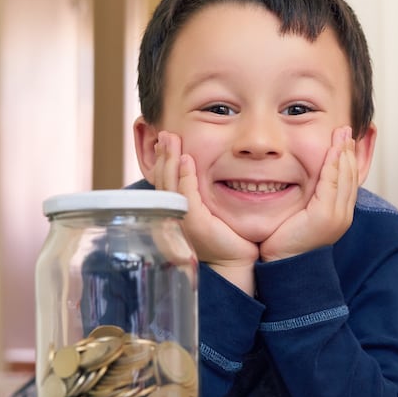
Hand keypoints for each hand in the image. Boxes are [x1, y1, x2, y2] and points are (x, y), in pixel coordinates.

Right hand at [150, 131, 258, 290]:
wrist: (236, 263)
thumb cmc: (228, 238)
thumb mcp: (209, 212)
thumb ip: (201, 195)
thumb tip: (198, 171)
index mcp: (172, 215)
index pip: (163, 184)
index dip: (162, 162)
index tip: (166, 141)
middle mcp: (170, 219)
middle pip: (161, 181)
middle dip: (163, 155)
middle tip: (164, 132)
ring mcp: (179, 222)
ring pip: (169, 185)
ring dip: (170, 159)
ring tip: (171, 139)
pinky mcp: (194, 224)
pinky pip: (185, 195)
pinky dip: (185, 175)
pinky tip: (187, 159)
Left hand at [260, 126, 357, 261]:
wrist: (283, 266)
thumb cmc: (286, 242)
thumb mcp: (301, 215)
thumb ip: (307, 199)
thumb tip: (304, 183)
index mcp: (338, 214)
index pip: (349, 180)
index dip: (348, 158)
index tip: (345, 140)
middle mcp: (343, 215)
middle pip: (352, 175)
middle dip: (349, 150)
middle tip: (347, 129)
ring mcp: (337, 216)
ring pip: (345, 177)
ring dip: (344, 152)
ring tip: (342, 133)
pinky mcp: (325, 216)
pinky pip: (332, 183)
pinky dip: (334, 164)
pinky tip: (333, 149)